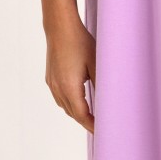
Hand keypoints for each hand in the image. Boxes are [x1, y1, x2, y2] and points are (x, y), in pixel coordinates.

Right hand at [45, 14, 95, 132]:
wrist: (60, 28)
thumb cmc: (80, 42)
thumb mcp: (96, 63)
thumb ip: (102, 84)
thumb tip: (110, 100)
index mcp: (69, 88)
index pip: (82, 115)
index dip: (92, 125)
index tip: (102, 132)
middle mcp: (58, 89)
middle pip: (72, 113)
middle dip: (86, 121)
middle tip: (100, 127)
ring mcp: (52, 84)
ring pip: (65, 106)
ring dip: (77, 113)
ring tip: (91, 116)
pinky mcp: (50, 78)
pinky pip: (60, 97)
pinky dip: (70, 103)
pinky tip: (79, 101)